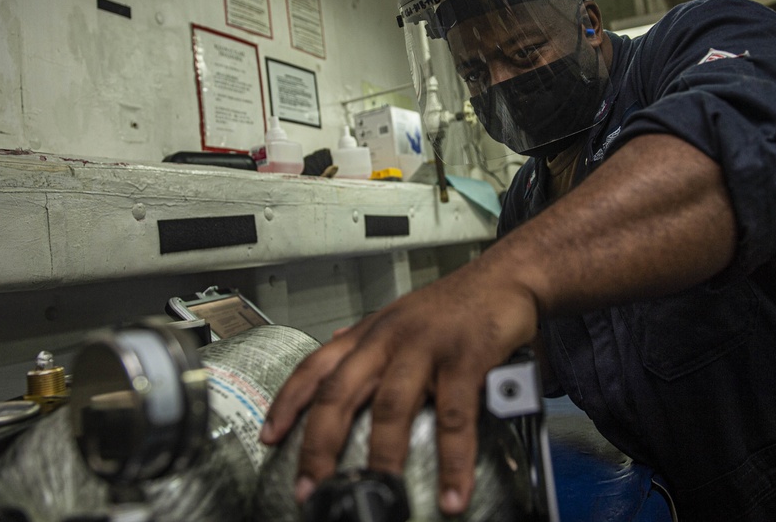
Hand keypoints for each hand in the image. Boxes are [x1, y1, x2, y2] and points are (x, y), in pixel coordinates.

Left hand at [259, 262, 538, 514]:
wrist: (505, 277)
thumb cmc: (453, 304)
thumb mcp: (399, 315)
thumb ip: (366, 337)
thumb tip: (331, 345)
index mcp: (370, 333)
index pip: (316, 365)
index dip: (289, 402)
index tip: (270, 437)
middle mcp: (389, 338)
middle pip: (340, 392)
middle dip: (320, 444)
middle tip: (311, 487)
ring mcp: (426, 347)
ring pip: (391, 407)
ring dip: (381, 457)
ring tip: (375, 497)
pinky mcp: (465, 358)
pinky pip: (455, 418)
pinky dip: (453, 461)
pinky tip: (451, 493)